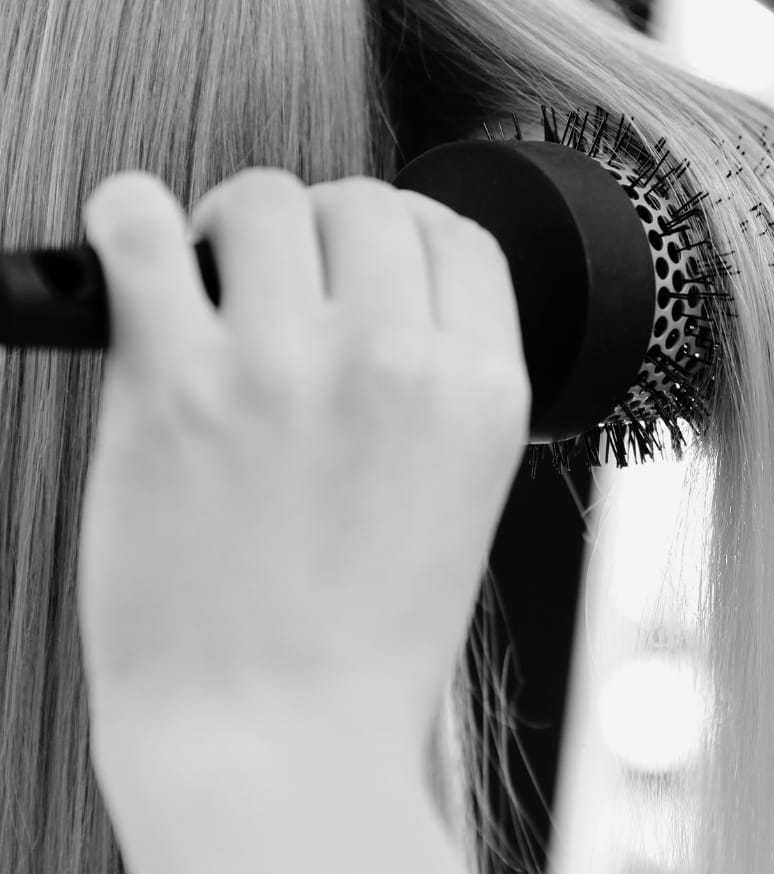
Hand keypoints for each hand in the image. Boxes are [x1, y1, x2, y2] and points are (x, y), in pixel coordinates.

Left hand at [77, 167, 529, 807]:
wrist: (278, 740)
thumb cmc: (365, 633)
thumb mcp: (462, 490)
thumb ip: (439, 377)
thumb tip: (376, 281)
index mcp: (481, 388)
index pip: (459, 236)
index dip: (408, 228)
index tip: (366, 247)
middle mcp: (397, 360)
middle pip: (368, 203)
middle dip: (324, 225)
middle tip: (280, 276)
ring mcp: (287, 364)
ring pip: (268, 198)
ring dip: (236, 224)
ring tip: (210, 276)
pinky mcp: (175, 383)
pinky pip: (142, 230)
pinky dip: (128, 214)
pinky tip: (134, 241)